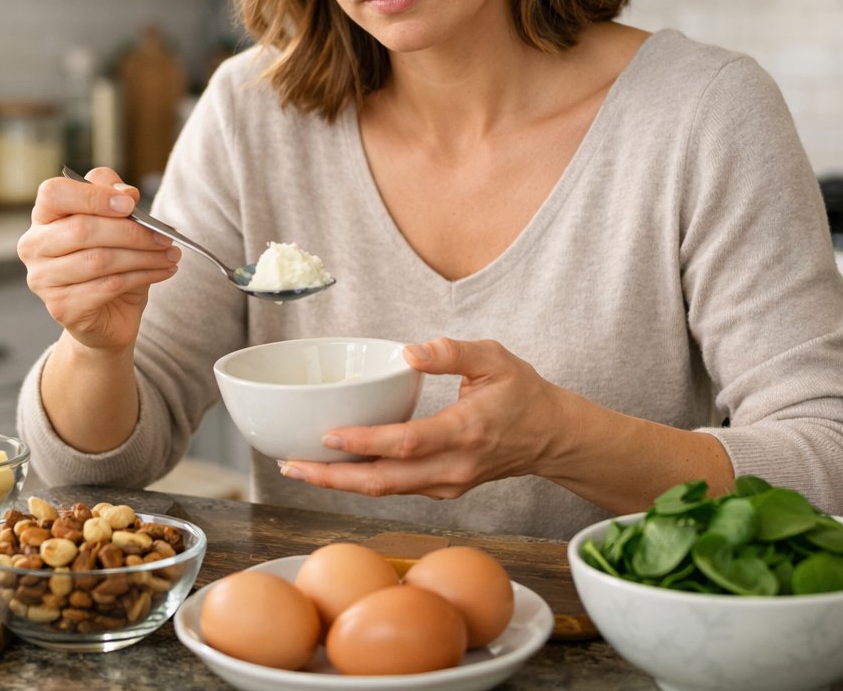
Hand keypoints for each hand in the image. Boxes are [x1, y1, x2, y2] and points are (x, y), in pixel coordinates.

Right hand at [16, 167, 180, 355]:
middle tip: (165, 236)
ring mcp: (43, 280)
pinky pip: (107, 286)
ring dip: (144, 256)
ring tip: (171, 254)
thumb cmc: (110, 261)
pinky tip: (163, 271)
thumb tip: (126, 193)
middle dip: (131, 231)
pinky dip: (142, 276)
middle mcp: (34, 247)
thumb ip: (116, 198)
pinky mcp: (61, 308)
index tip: (130, 203)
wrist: (109, 314)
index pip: (54, 193)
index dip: (93, 195)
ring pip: (99, 260)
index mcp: (44, 217)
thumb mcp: (117, 223)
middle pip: (82, 229)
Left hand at [277, 337, 565, 498]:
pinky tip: (334, 467)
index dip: (365, 441)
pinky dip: (362, 481)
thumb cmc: (522, 393)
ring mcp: (448, 484)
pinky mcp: (443, 489)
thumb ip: (452, 352)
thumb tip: (409, 352)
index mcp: (466, 431)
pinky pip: (396, 488)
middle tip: (290, 465)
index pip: (407, 443)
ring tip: (299, 467)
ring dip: (341, 483)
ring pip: (387, 490)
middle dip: (334, 478)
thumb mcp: (494, 358)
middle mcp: (454, 467)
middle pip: (385, 481)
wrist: (551, 437)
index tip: (328, 434)